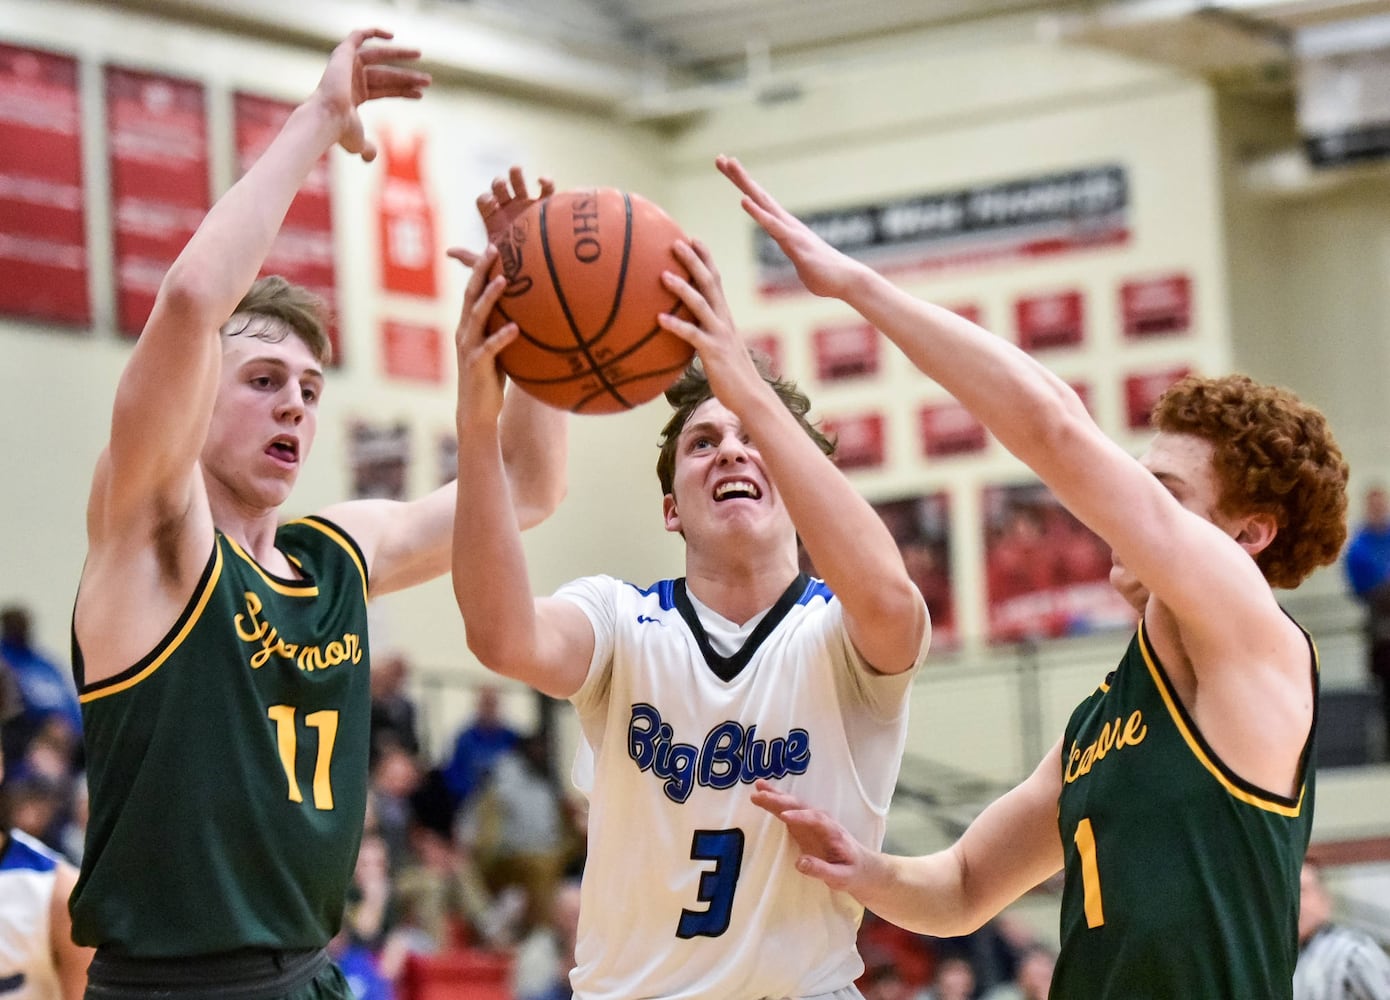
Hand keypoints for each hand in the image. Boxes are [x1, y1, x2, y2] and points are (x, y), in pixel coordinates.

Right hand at [311, 28, 429, 162]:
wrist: (328, 119)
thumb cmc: (341, 133)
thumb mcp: (358, 143)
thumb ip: (366, 148)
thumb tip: (370, 157)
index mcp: (354, 96)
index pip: (385, 90)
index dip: (403, 91)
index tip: (422, 93)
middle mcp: (350, 78)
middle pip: (386, 75)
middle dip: (408, 78)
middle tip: (429, 81)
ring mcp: (346, 65)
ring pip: (378, 57)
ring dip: (400, 55)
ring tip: (420, 54)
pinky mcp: (343, 53)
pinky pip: (358, 35)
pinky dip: (373, 32)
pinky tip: (392, 35)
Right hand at [451, 244, 514, 427]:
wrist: (477, 411)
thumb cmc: (491, 378)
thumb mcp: (498, 347)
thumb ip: (506, 327)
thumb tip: (532, 311)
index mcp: (469, 325)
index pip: (472, 290)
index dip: (480, 268)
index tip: (493, 246)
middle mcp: (465, 331)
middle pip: (470, 294)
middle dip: (480, 270)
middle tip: (493, 249)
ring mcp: (469, 347)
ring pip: (477, 316)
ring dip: (490, 297)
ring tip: (504, 280)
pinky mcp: (477, 365)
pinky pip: (490, 348)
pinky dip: (502, 337)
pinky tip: (516, 328)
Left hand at [658, 238, 764, 409]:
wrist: (751, 396)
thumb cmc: (730, 374)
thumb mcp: (716, 347)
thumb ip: (702, 332)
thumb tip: (679, 327)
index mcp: (724, 315)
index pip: (716, 279)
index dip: (705, 258)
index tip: (692, 238)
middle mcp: (724, 319)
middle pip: (710, 282)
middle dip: (694, 260)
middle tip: (676, 242)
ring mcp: (720, 335)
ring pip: (701, 304)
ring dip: (682, 288)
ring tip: (663, 275)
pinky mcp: (714, 352)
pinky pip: (693, 335)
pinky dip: (676, 325)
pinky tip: (658, 319)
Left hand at [716, 154, 864, 299]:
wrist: (848, 281)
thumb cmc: (825, 275)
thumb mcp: (800, 264)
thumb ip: (793, 254)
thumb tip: (793, 254)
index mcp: (784, 228)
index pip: (760, 203)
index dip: (744, 186)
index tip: (727, 169)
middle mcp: (787, 223)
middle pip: (758, 195)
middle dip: (739, 177)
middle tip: (720, 157)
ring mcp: (791, 231)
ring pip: (764, 203)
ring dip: (745, 184)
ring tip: (730, 164)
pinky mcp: (795, 243)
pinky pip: (773, 226)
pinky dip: (758, 213)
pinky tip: (743, 201)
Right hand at [751, 779, 875, 894]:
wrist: (862, 867)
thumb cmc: (852, 872)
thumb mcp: (841, 877)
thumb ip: (821, 870)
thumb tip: (799, 862)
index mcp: (832, 831)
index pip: (815, 820)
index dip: (800, 817)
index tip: (784, 817)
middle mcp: (821, 821)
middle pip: (800, 807)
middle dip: (780, 800)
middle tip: (760, 795)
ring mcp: (811, 821)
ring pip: (792, 805)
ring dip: (775, 796)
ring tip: (757, 787)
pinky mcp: (803, 825)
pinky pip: (787, 811)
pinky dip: (775, 803)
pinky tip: (762, 795)